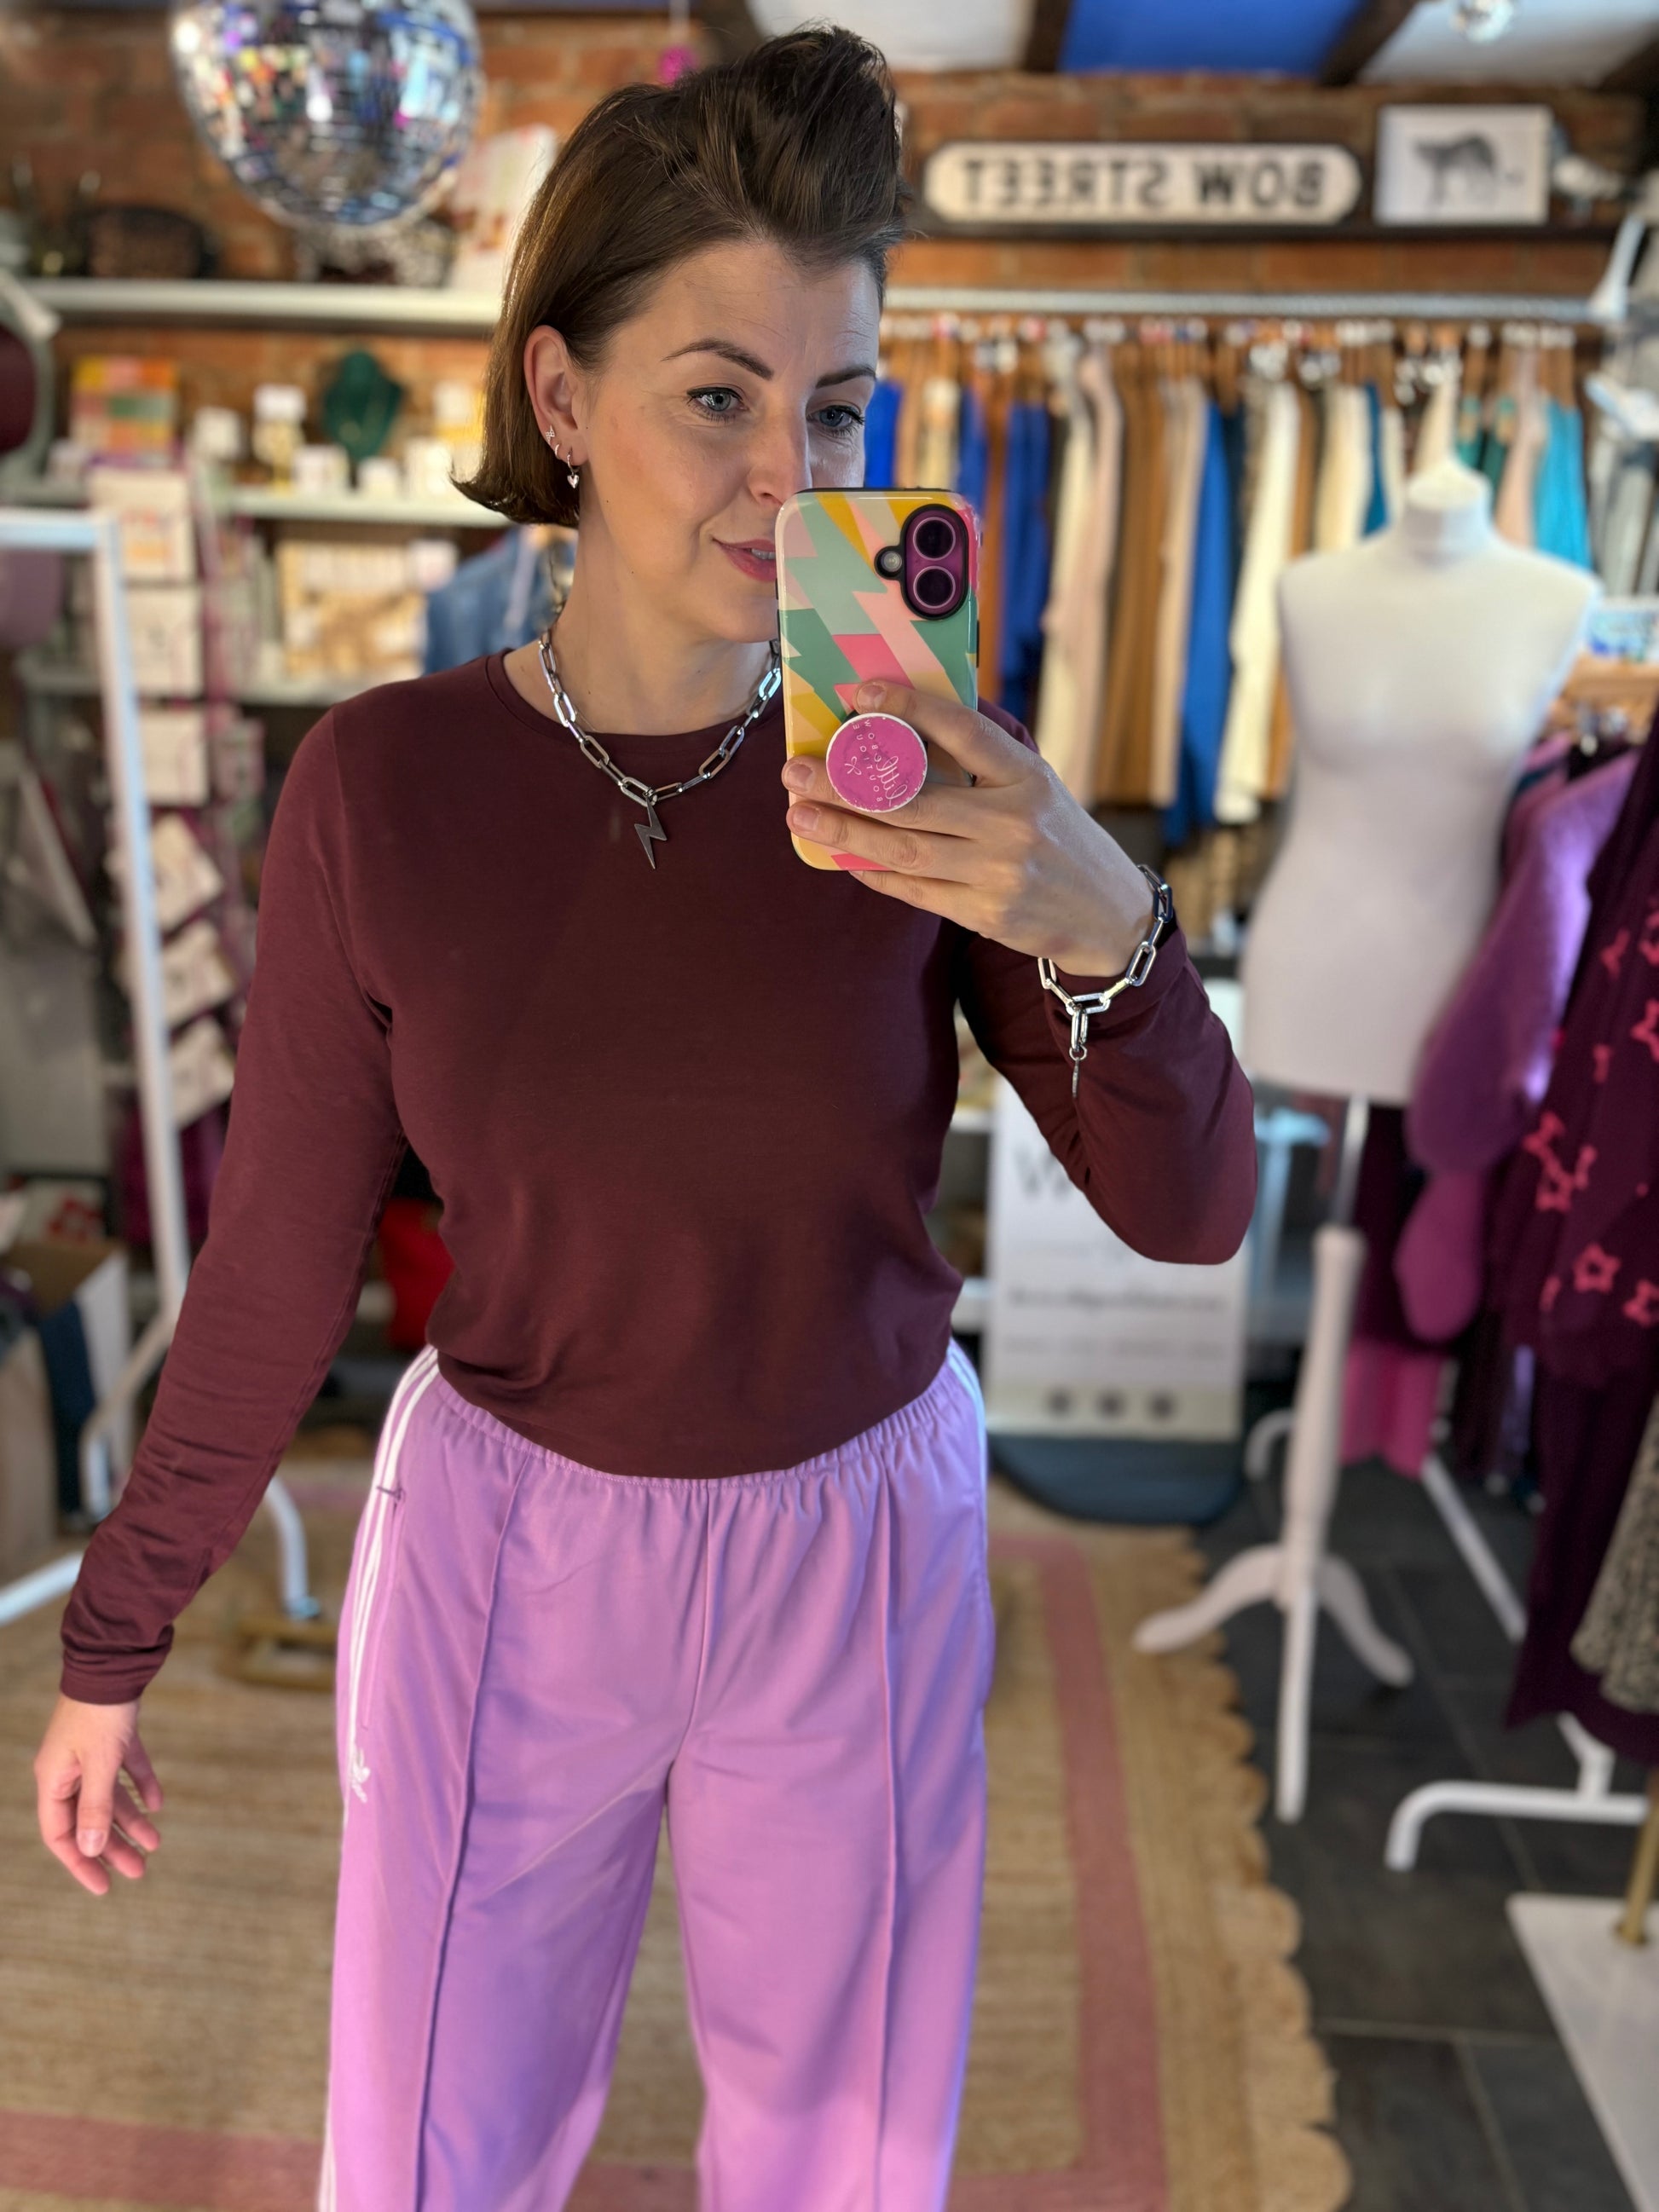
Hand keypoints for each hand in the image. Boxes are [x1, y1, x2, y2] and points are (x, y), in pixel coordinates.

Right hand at [34, 1692, 162, 1896]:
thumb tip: (91, 1849)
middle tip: (141, 1870)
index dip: (81, 1862)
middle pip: (89, 1820)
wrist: (113, 1659)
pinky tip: (158, 1803)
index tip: (104, 1887)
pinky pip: (125, 1769)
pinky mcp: (112, 1735)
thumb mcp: (99, 1763)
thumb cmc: (100, 1711)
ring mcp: (89, 1752)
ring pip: (109, 1797)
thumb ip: (95, 1807)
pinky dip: (140, 1785)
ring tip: (156, 1843)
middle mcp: (67, 1770)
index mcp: (54, 1780)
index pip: (61, 1834)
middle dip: (113, 1847)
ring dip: (131, 1820)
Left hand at [780, 681, 1156, 974]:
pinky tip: (842, 854)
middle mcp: (1013, 823)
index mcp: (1027, 777)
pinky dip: (874, 871)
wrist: (1109, 916)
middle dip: (844, 782)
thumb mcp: (1037, 787)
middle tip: (795, 770)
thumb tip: (905, 726)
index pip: (963, 731)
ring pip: (903, 848)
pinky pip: (914, 890)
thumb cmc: (1060, 839)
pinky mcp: (986, 914)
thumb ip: (983, 762)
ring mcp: (998, 872)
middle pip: (913, 798)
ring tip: (801, 814)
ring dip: (844, 830)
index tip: (862, 692)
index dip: (910, 707)